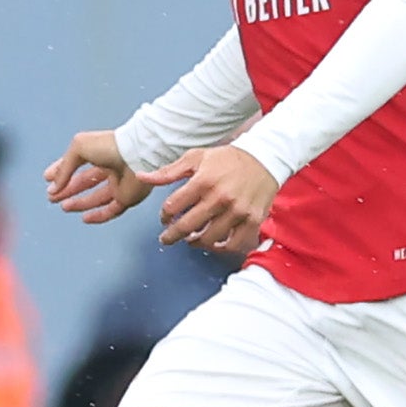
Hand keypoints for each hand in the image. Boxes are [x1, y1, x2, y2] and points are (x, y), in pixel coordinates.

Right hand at [44, 128, 147, 223]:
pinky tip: (84, 218)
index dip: (62, 171)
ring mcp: (119, 185)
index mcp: (99, 153)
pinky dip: (97, 216)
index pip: (76, 164)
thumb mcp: (78, 148)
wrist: (137, 154)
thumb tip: (53, 186)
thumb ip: (64, 167)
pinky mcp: (127, 198)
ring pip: (96, 198)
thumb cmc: (110, 146)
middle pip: (85, 183)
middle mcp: (110, 169)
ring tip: (63, 206)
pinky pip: (111, 211)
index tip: (48, 178)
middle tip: (51, 196)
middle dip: (67, 189)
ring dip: (78, 203)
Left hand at [145, 144, 279, 253]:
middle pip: (187, 226)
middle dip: (172, 235)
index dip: (164, 215)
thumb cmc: (227, 159)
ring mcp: (237, 211)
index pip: (172, 206)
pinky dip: (221, 248)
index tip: (165, 218)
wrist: (264, 158)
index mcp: (203, 181)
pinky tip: (214, 244)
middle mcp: (220, 197)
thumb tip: (141, 177)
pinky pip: (234, 244)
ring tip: (190, 240)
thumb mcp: (196, 158)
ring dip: (195, 242)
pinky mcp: (253, 220)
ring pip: (209, 238)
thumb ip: (168, 172)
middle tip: (167, 238)